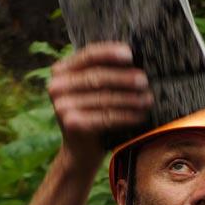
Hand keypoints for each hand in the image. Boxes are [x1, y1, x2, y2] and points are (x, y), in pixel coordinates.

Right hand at [46, 42, 152, 167]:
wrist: (80, 152)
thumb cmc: (92, 116)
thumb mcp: (92, 91)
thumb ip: (102, 72)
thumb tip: (133, 57)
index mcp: (61, 71)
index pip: (88, 55)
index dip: (110, 52)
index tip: (130, 53)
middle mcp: (57, 87)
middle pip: (97, 77)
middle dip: (124, 78)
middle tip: (145, 81)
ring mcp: (62, 106)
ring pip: (104, 98)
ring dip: (130, 99)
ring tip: (148, 99)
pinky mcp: (72, 124)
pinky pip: (106, 117)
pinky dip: (126, 116)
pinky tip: (141, 116)